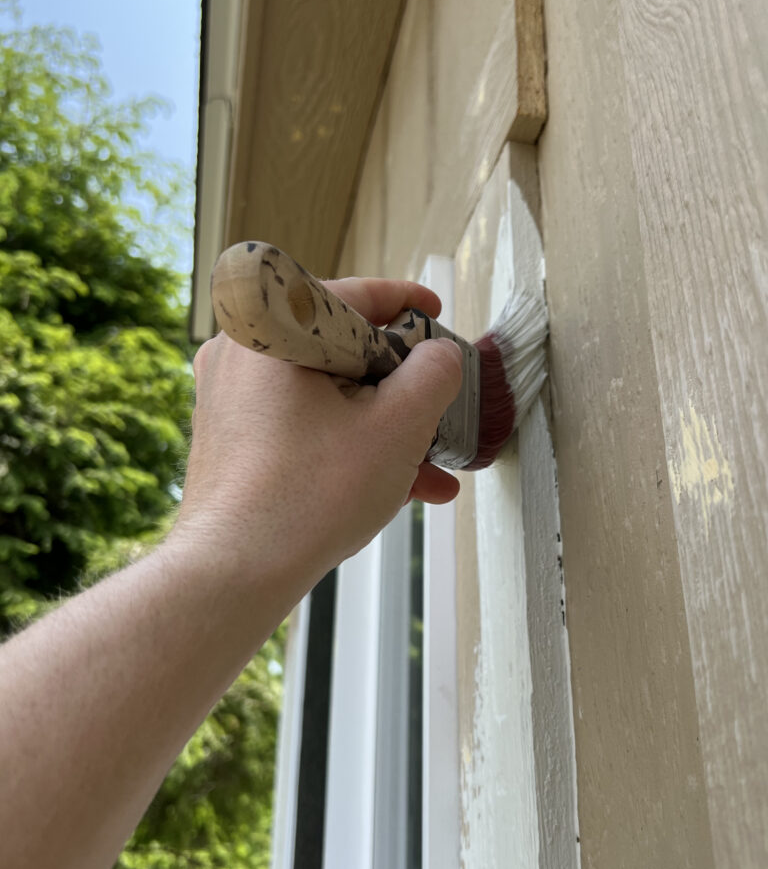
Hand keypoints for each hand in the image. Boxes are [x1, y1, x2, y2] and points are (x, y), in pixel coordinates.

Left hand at [173, 276, 462, 603]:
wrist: (234, 571)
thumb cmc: (307, 497)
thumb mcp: (398, 426)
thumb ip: (433, 374)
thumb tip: (438, 356)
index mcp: (272, 330)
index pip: (353, 296)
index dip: (405, 304)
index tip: (435, 313)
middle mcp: (240, 353)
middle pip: (341, 355)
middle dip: (400, 392)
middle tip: (437, 414)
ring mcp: (229, 398)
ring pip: (325, 398)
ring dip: (381, 430)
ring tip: (429, 474)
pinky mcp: (229, 438)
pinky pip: (300, 427)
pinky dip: (344, 446)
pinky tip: (390, 487)